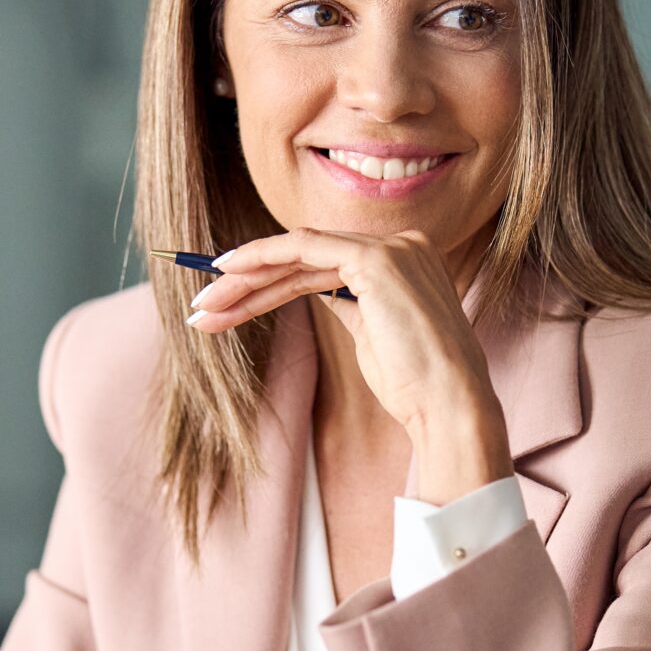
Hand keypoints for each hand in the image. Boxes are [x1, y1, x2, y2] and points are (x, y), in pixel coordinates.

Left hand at [185, 228, 508, 501]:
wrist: (448, 406)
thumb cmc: (415, 386)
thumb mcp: (373, 335)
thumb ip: (349, 303)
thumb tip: (314, 291)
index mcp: (404, 261)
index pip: (321, 264)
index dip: (269, 281)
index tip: (227, 301)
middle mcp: (402, 245)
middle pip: (304, 258)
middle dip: (247, 282)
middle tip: (202, 305)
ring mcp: (392, 248)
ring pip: (298, 254)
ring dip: (244, 280)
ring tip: (204, 308)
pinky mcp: (377, 260)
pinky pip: (304, 249)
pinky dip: (263, 258)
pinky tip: (229, 274)